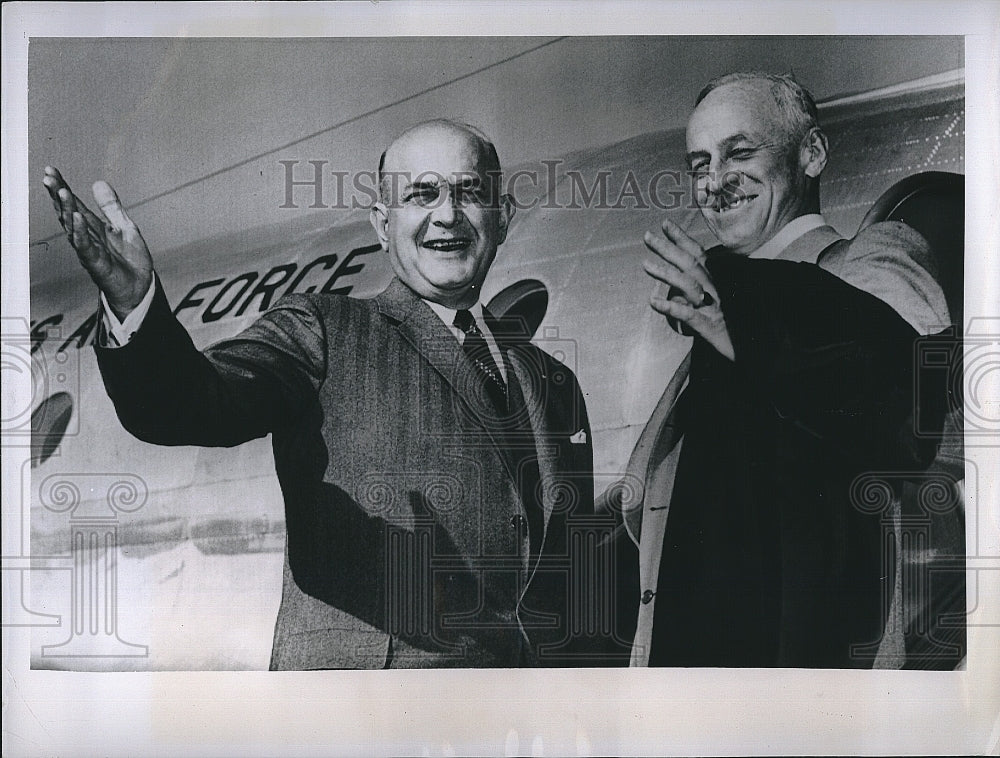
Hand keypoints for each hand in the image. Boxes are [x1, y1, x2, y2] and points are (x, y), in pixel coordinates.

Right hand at [42, 167, 152, 319]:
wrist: (140, 288)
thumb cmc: (130, 260)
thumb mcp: (124, 227)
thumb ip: (111, 207)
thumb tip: (98, 182)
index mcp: (92, 227)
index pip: (74, 204)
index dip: (62, 187)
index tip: (50, 169)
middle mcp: (86, 237)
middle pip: (68, 212)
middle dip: (58, 194)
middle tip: (48, 176)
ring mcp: (89, 250)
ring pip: (73, 227)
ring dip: (67, 209)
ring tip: (61, 191)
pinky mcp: (96, 264)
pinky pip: (85, 247)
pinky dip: (80, 232)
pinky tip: (76, 218)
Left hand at [643, 217, 734, 360]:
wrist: (761, 352)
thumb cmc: (740, 327)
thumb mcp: (722, 304)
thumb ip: (706, 290)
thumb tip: (683, 286)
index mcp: (720, 282)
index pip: (699, 255)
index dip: (682, 239)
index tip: (665, 224)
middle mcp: (717, 290)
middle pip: (691, 265)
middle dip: (669, 249)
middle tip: (647, 237)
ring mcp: (714, 308)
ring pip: (689, 286)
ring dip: (666, 273)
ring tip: (645, 264)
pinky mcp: (711, 328)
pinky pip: (689, 316)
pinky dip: (671, 308)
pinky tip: (653, 302)